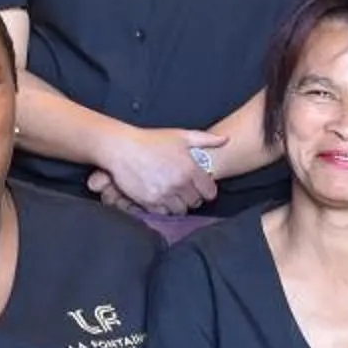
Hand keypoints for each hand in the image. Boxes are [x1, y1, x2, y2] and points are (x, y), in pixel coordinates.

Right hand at [92, 127, 221, 214]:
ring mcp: (165, 194)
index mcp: (190, 169)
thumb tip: (225, 139)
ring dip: (178, 205)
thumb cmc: (151, 140)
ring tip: (171, 195)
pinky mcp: (150, 202)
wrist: (122, 148)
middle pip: (195, 203)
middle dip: (192, 198)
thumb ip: (205, 139)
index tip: (200, 188)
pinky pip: (163, 213)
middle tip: (183, 191)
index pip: (209, 192)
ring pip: (180, 210)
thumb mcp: (180, 135)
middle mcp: (180, 184)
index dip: (206, 191)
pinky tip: (159, 197)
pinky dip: (163, 208)